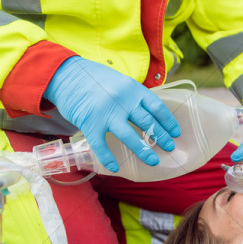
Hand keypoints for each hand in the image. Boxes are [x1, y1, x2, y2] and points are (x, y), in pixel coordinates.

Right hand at [43, 57, 180, 172]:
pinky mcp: (90, 123)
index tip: (176, 133)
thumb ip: (134, 97)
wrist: (66, 75)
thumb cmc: (96, 79)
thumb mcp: (121, 82)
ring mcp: (106, 113)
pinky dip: (108, 158)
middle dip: (161, 137)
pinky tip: (116, 168)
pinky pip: (101, 145)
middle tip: (169, 148)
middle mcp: (123, 101)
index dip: (168, 122)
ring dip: (144, 151)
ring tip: (154, 161)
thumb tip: (151, 114)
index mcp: (133, 89)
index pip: (157, 107)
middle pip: (148, 123)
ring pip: (130, 136)